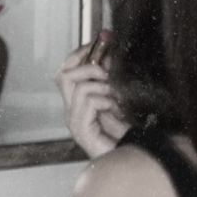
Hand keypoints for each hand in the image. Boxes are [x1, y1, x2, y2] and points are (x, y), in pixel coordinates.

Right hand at [55, 43, 128, 158]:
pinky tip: (115, 109)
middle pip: (63, 75)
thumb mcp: (115, 93)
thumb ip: (107, 75)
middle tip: (106, 71)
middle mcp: (70, 109)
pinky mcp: (81, 130)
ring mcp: (74, 121)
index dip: (79, 54)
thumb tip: (106, 49)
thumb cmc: (125, 128)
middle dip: (88, 66)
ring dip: (103, 87)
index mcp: (76, 100)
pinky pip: (89, 101)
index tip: (98, 43)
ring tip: (115, 98)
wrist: (133, 153)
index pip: (65, 69)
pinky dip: (105, 100)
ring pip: (79, 87)